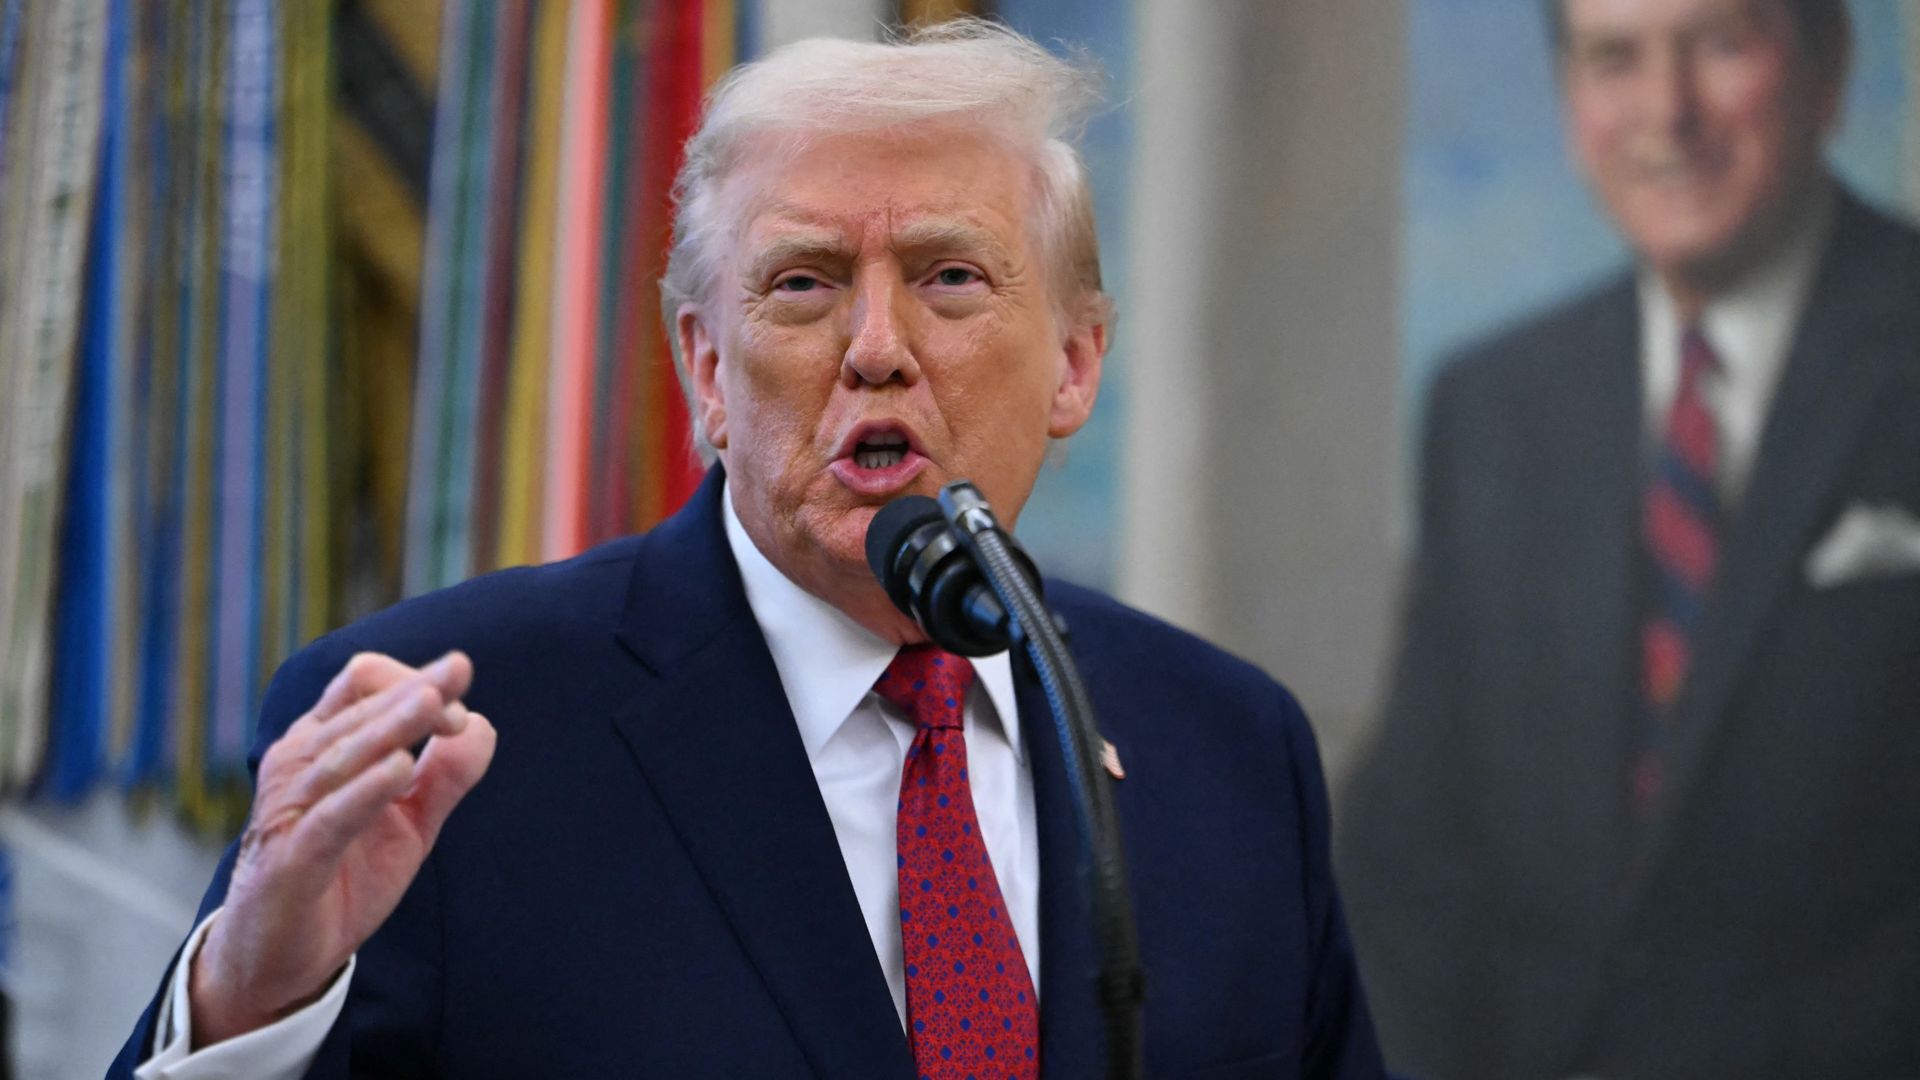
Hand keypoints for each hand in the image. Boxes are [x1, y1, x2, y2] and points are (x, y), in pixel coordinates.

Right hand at [189, 651, 496, 1046]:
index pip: (364, 683)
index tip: (459, 714)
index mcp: (324, 745)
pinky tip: (398, 769)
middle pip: (358, 707)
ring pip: (344, 754)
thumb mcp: (409, 823)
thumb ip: (444, 776)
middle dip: (414, 695)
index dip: (416, 682)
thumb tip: (480, 725)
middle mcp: (299, 764)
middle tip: (456, 684)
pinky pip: (330, 817)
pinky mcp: (291, 860)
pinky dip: (365, 791)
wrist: (281, 957)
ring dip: (391, 726)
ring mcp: (289, 810)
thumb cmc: (345, 875)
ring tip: (432, 703)